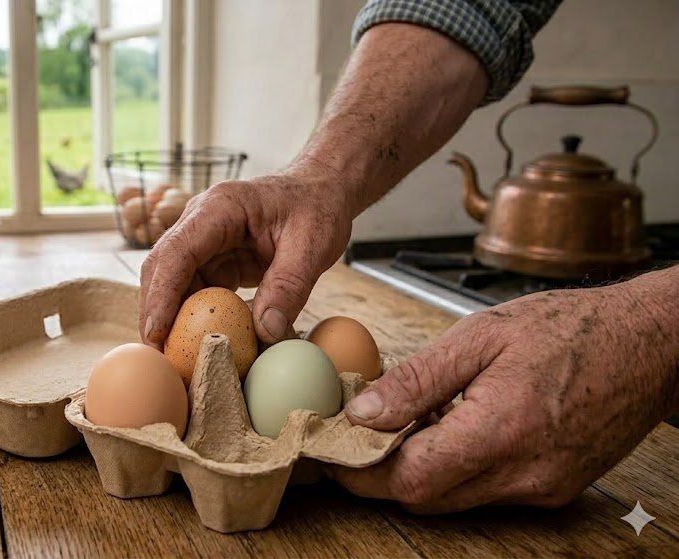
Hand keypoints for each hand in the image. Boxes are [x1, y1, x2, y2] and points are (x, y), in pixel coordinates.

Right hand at [139, 169, 352, 347]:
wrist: (321, 191)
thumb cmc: (317, 207)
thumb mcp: (312, 245)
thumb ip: (289, 286)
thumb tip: (267, 333)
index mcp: (219, 208)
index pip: (177, 252)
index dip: (161, 294)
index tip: (155, 333)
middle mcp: (201, 222)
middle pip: (162, 268)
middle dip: (155, 312)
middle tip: (158, 357)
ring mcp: (204, 242)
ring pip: (173, 283)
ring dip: (171, 319)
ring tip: (175, 359)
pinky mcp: (214, 260)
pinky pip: (195, 291)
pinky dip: (194, 318)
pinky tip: (199, 345)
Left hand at [330, 271, 678, 513]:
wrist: (648, 343)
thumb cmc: (571, 328)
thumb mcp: (480, 336)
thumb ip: (418, 379)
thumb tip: (364, 411)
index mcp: (502, 431)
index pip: (408, 478)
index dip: (360, 470)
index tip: (332, 450)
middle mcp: (524, 473)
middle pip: (425, 498)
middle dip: (381, 474)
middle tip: (358, 436)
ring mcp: (543, 487)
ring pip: (454, 500)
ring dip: (419, 471)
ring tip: (409, 425)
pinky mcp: (554, 488)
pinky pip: (486, 492)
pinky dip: (457, 469)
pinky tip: (453, 430)